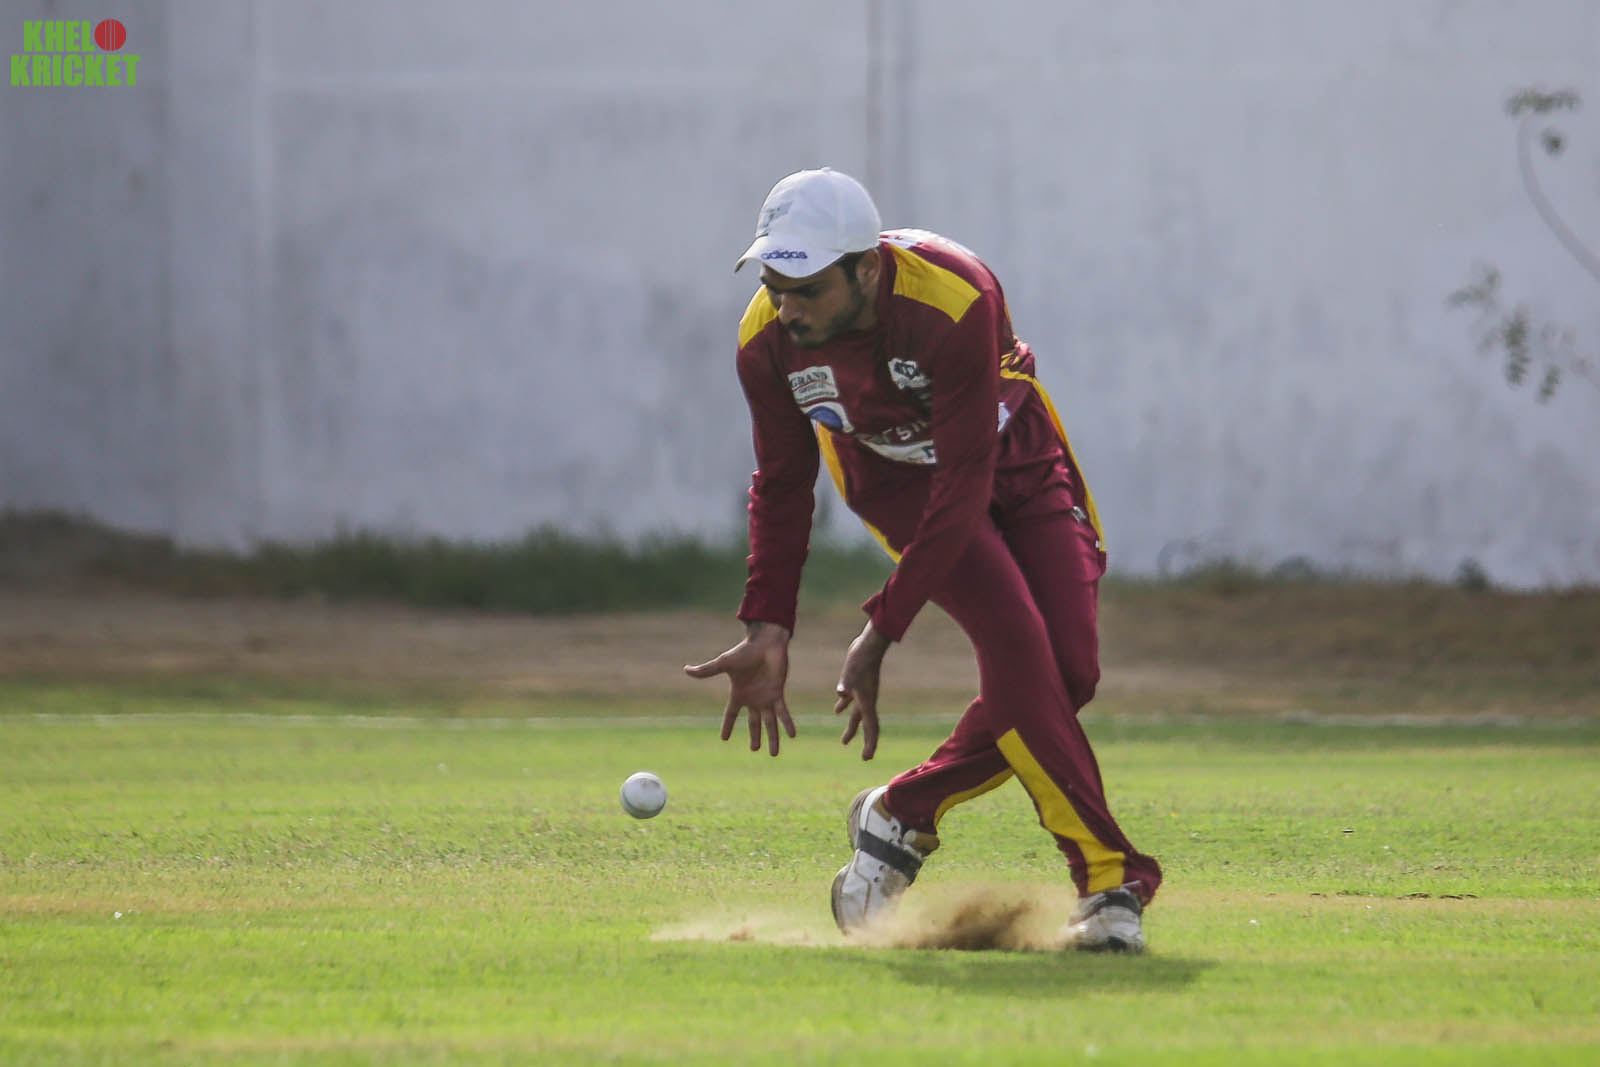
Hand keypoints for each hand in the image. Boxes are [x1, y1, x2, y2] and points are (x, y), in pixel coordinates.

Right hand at [683, 622, 795, 755]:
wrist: (764, 642)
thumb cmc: (744, 651)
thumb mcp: (723, 663)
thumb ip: (706, 670)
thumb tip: (686, 669)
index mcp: (739, 694)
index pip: (731, 714)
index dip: (727, 726)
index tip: (724, 738)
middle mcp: (753, 699)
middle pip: (754, 723)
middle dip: (755, 736)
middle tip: (754, 750)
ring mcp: (766, 697)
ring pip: (769, 723)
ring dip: (772, 738)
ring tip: (774, 754)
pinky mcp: (778, 693)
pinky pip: (783, 712)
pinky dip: (787, 724)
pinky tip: (792, 735)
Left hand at [833, 620, 889, 760]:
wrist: (868, 645)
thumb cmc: (861, 659)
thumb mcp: (851, 674)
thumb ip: (846, 685)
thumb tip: (840, 695)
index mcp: (867, 701)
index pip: (871, 727)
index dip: (870, 743)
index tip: (867, 757)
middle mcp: (867, 700)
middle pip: (865, 725)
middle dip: (863, 740)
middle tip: (863, 756)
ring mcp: (862, 692)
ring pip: (857, 714)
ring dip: (851, 727)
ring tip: (844, 741)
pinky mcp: (856, 683)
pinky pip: (850, 700)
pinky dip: (843, 707)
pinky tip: (837, 710)